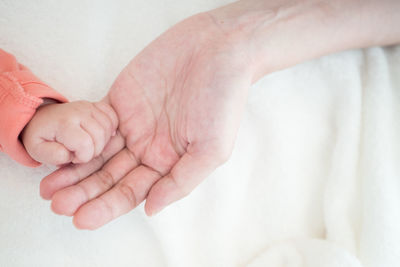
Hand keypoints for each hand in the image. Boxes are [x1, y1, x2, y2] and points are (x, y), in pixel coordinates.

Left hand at [22, 100, 117, 164]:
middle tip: (82, 153)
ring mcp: (89, 107)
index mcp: (64, 123)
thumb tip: (70, 154)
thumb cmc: (42, 136)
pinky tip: (102, 136)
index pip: (85, 144)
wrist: (43, 118)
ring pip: (109, 128)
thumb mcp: (37, 150)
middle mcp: (79, 111)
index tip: (73, 158)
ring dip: (103, 142)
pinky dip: (111, 129)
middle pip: (100, 136)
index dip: (83, 157)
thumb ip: (52, 156)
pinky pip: (113, 118)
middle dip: (94, 151)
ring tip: (90, 145)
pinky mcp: (97, 105)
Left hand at [40, 13, 253, 228]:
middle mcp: (147, 147)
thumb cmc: (222, 99)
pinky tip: (60, 151)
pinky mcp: (119, 101)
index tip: (82, 218)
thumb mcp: (212, 148)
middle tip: (59, 205)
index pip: (133, 191)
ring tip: (50, 186)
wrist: (216, 50)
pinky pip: (92, 123)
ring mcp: (131, 124)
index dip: (107, 206)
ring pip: (97, 152)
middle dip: (85, 191)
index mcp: (168, 162)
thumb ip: (181, 180)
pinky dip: (76, 137)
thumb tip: (151, 208)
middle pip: (110, 176)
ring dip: (74, 170)